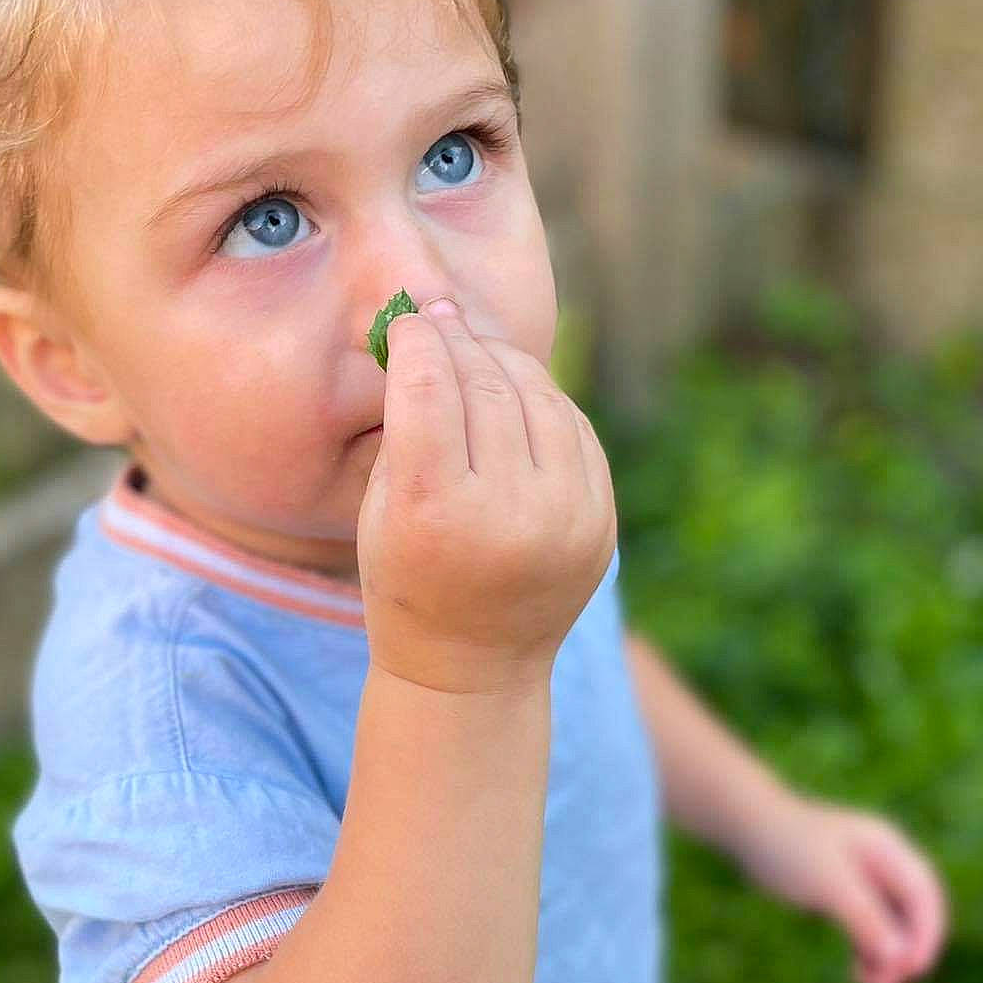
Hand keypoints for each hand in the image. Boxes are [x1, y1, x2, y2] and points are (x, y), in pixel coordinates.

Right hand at [357, 296, 617, 694]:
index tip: (408, 320)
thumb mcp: (383, 508)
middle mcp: (507, 513)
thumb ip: (407, 425)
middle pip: (484, 385)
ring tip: (477, 347)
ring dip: (503, 360)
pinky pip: (573, 428)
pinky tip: (516, 390)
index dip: (416, 341)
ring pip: (537, 396)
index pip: (427, 388)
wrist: (473, 666)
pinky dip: (542, 399)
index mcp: (435, 513)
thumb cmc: (407, 578)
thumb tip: (434, 331)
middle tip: (439, 316)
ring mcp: (565, 517)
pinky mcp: (599, 520)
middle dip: (458, 341)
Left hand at [733, 791, 949, 982]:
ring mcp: (864, 880)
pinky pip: (868, 930)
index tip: (913, 969)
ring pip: (891, 927)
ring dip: (887, 959)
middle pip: (912, 915)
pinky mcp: (843, 895)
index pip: (923, 895)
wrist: (747, 828)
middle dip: (906, 952)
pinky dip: (868, 953)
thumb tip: (898, 957)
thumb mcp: (829, 883)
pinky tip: (862, 978)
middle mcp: (883, 864)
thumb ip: (866, 918)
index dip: (926, 933)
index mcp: (888, 849)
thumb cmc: (789, 847)